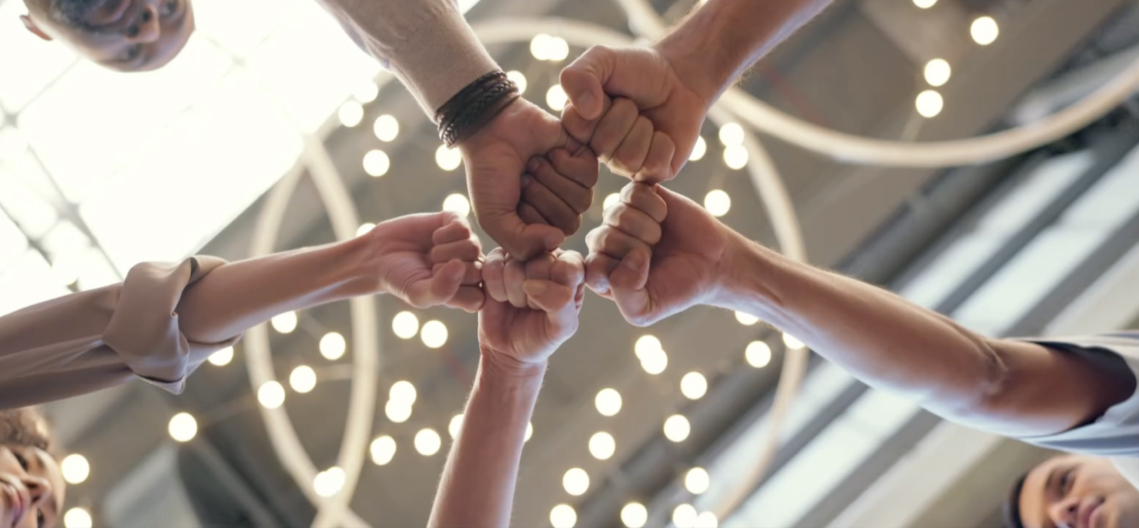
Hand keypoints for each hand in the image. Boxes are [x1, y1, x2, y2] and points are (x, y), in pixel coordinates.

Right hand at [367, 211, 484, 311]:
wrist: (381, 253)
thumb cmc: (401, 279)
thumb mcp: (417, 294)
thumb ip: (441, 290)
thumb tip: (460, 266)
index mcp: (467, 291)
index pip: (479, 298)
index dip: (454, 293)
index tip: (433, 287)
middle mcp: (471, 267)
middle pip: (479, 270)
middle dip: (448, 270)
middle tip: (430, 268)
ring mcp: (466, 244)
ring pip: (473, 247)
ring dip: (445, 252)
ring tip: (432, 254)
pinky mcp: (457, 222)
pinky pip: (463, 228)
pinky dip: (444, 234)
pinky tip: (434, 237)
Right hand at [461, 98, 597, 259]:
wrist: (491, 129)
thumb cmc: (489, 174)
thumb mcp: (494, 218)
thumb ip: (521, 243)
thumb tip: (557, 240)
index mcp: (540, 226)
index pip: (553, 239)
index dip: (531, 218)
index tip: (512, 199)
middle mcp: (560, 208)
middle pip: (571, 221)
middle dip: (541, 197)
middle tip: (522, 178)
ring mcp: (574, 184)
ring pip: (582, 199)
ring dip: (550, 178)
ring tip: (533, 164)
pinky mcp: (585, 159)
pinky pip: (588, 175)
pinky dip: (563, 162)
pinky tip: (549, 153)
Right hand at [479, 248, 585, 367]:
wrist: (510, 348)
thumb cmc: (542, 335)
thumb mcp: (562, 327)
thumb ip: (560, 304)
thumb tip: (533, 284)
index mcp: (572, 268)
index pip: (567, 266)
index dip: (554, 292)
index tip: (550, 308)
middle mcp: (548, 255)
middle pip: (539, 262)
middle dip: (533, 294)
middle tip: (531, 306)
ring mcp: (520, 255)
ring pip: (514, 265)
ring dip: (513, 293)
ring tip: (517, 303)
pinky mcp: (496, 259)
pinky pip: (493, 266)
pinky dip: (495, 289)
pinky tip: (501, 297)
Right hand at [561, 46, 710, 181]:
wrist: (679, 76)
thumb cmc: (637, 68)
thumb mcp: (601, 58)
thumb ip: (578, 75)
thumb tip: (586, 111)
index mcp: (578, 126)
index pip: (577, 126)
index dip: (599, 105)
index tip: (609, 93)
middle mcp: (597, 150)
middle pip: (603, 145)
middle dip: (626, 114)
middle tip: (634, 104)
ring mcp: (624, 165)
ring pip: (627, 159)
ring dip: (644, 129)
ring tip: (647, 118)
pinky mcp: (652, 173)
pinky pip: (652, 168)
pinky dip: (663, 145)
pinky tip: (663, 134)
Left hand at [585, 183, 736, 325]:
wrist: (711, 262)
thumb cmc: (677, 287)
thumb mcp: (647, 309)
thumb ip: (625, 295)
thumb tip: (630, 256)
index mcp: (601, 273)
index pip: (593, 268)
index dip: (622, 271)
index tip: (645, 276)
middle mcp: (604, 243)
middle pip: (603, 238)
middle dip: (638, 248)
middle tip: (656, 253)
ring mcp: (619, 217)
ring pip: (616, 213)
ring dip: (648, 227)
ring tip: (659, 235)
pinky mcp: (636, 195)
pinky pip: (632, 192)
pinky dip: (654, 206)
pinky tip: (663, 216)